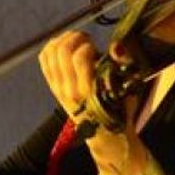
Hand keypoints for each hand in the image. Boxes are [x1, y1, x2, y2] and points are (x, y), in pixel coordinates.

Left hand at [39, 31, 146, 174]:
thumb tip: (116, 45)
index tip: (96, 47)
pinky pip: (45, 61)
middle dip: (74, 37)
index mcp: (90, 90)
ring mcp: (60, 89)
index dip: (87, 45)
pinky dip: (51, 48)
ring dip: (62, 40)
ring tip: (75, 41)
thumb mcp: (129, 89)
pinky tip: (64, 47)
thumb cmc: (121, 111)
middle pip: (62, 51)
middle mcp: (71, 90)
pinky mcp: (54, 88)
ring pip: (51, 54)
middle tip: (86, 38)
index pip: (79, 58)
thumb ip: (123, 65)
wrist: (106, 136)